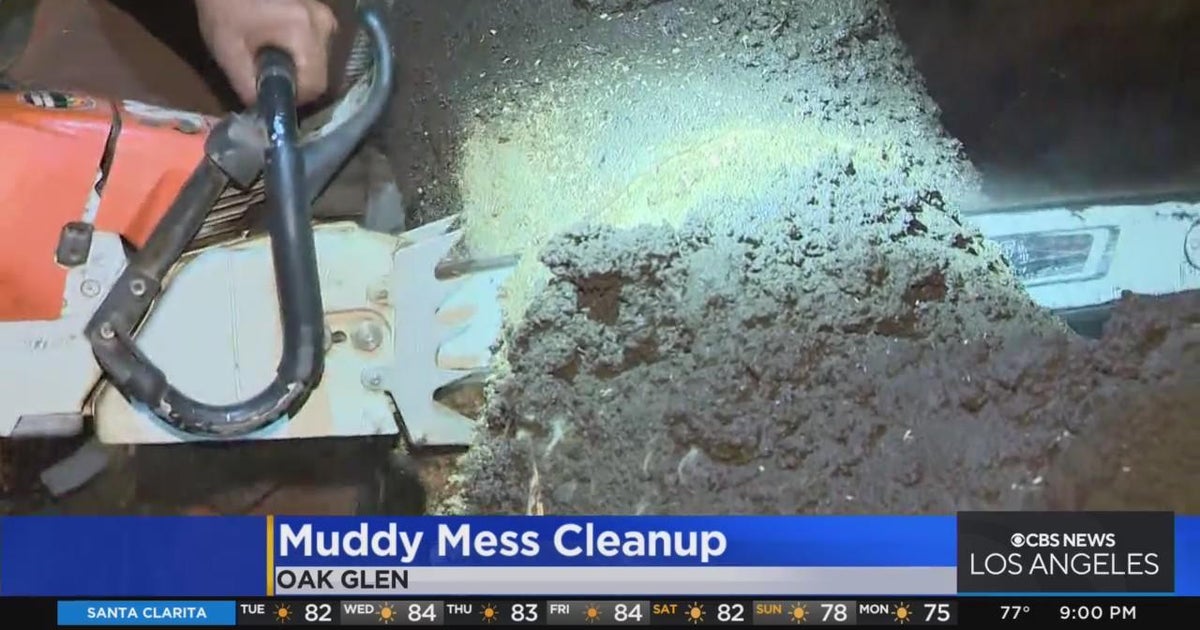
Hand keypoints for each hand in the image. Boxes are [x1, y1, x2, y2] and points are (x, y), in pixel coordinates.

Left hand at [195, 0, 337, 105]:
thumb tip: (263, 109)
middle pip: (320, 73)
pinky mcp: (320, 11)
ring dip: (298, 65)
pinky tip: (276, 40)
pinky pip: (316, 44)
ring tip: (269, 54)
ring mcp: (325, 15)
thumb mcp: (228, 52)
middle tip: (266, 74)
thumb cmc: (224, 7)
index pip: (315, 86)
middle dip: (296, 80)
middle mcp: (324, 24)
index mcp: (304, 32)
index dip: (294, 97)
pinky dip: (299, 51)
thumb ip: (248, 87)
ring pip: (320, 60)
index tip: (271, 92)